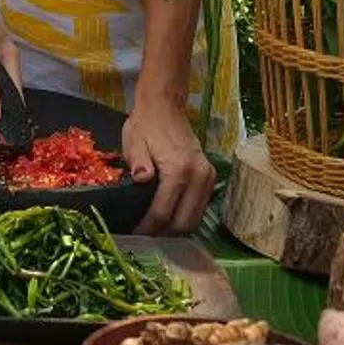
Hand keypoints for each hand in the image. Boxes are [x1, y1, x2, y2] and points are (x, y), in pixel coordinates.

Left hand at [122, 98, 214, 235]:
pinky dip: (185, 218)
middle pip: (183, 222)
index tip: (133, 235)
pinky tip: (168, 219)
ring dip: (175, 230)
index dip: (147, 228)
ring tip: (154, 231)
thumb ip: (138, 163)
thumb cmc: (146, 125)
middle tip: (143, 237)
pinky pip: (199, 208)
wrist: (165, 106)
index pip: (163, 212)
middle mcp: (199, 176)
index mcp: (179, 169)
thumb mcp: (134, 142)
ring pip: (194, 219)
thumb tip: (141, 180)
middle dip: (162, 235)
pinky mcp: (210, 177)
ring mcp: (208, 177)